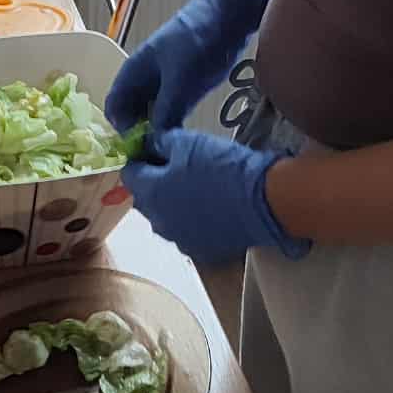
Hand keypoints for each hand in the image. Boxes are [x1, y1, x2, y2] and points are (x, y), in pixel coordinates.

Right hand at [104, 0, 271, 133]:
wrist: (227, 14)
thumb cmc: (197, 41)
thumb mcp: (180, 80)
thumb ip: (166, 111)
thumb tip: (154, 140)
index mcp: (132, 72)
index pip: (114, 108)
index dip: (122, 130)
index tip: (139, 148)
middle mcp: (143, 79)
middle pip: (131, 114)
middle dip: (139, 134)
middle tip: (157, 153)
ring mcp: (163, 82)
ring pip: (151, 114)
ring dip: (156, 130)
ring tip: (170, 148)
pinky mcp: (182, 86)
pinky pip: (169, 110)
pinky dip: (171, 123)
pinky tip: (182, 135)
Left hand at [122, 127, 310, 264]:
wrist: (264, 201)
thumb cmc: (223, 167)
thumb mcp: (188, 141)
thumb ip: (161, 142)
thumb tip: (150, 144)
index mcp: (149, 194)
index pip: (129, 174)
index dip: (140, 159)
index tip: (155, 149)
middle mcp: (157, 222)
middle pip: (145, 197)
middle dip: (154, 182)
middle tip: (179, 165)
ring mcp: (179, 240)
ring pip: (166, 217)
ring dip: (173, 203)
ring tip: (197, 187)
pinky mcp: (201, 250)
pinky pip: (187, 231)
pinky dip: (192, 220)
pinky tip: (211, 207)